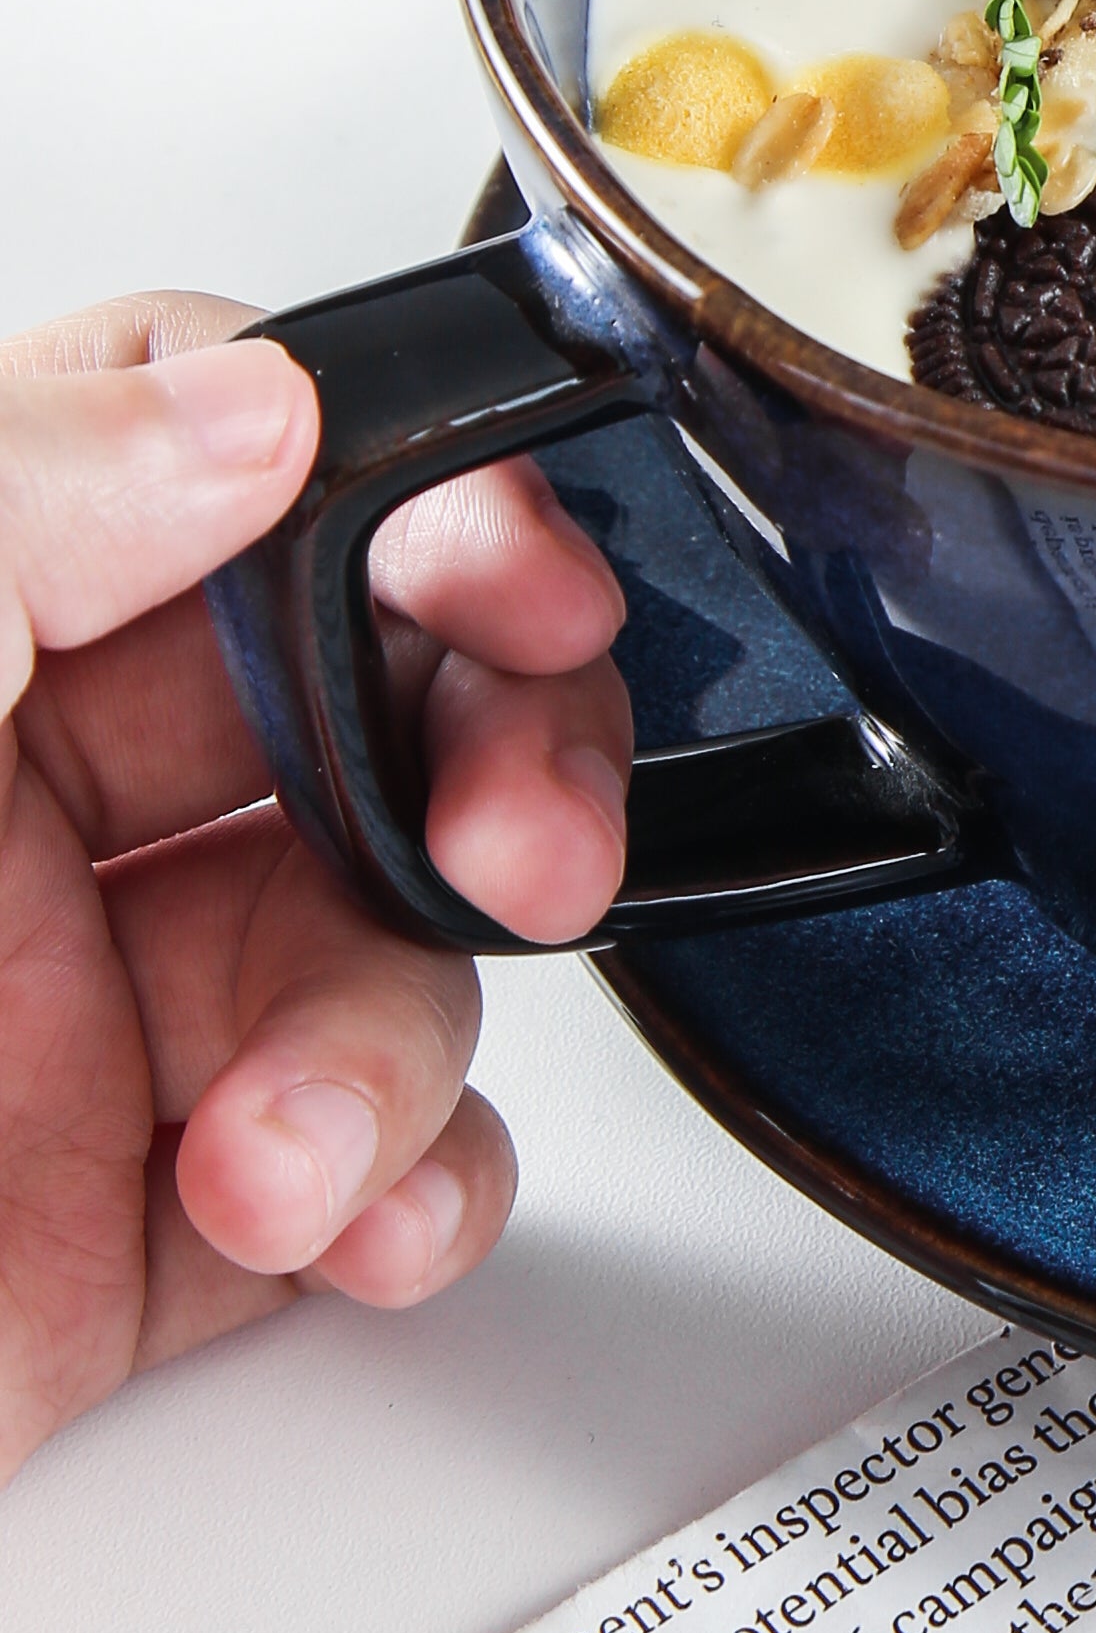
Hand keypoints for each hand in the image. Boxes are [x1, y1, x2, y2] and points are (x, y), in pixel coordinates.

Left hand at [0, 294, 630, 1489]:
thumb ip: (9, 491)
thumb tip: (250, 406)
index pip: (221, 465)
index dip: (403, 494)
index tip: (486, 571)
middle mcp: (3, 805)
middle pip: (378, 701)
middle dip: (495, 762)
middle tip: (508, 833)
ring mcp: (74, 1018)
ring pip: (396, 939)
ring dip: (394, 1042)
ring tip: (280, 1144)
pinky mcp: (123, 1227)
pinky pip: (380, 1162)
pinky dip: (420, 1192)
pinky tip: (352, 1217)